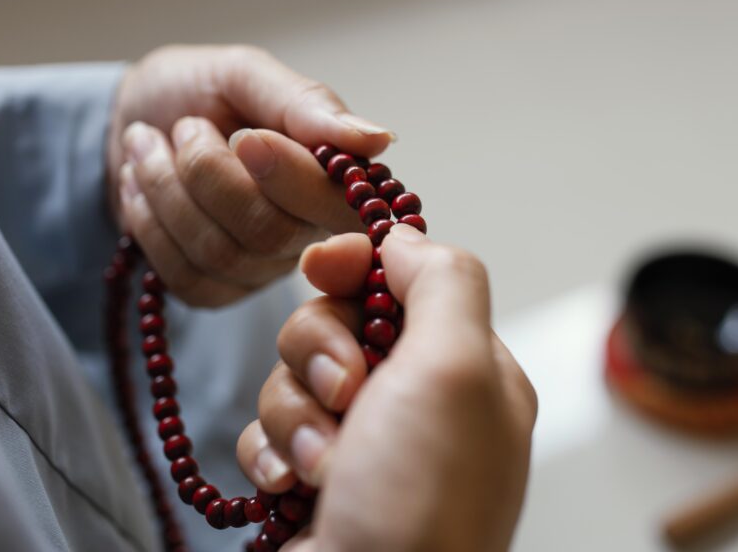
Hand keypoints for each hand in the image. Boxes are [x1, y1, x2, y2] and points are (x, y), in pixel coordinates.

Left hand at [108, 45, 394, 305]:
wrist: (131, 118)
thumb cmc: (198, 91)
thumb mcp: (246, 74)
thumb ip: (307, 104)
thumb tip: (380, 138)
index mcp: (332, 178)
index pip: (337, 204)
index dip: (292, 180)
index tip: (246, 138)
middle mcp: (309, 232)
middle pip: (270, 232)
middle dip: (206, 173)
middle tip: (184, 127)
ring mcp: (262, 267)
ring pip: (219, 254)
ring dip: (165, 189)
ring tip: (148, 145)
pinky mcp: (216, 290)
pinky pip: (187, 280)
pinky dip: (149, 225)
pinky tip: (140, 189)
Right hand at [236, 225, 537, 551]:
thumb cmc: (422, 497)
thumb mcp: (458, 369)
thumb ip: (444, 283)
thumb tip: (405, 240)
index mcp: (467, 367)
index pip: (405, 278)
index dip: (357, 263)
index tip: (320, 268)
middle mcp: (418, 400)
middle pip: (338, 319)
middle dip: (321, 351)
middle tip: (345, 397)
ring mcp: (365, 442)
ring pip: (294, 374)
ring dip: (296, 414)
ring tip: (325, 466)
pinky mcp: (314, 479)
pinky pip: (271, 431)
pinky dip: (275, 455)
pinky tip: (296, 492)